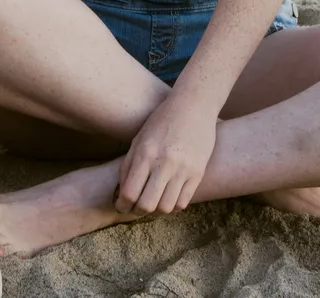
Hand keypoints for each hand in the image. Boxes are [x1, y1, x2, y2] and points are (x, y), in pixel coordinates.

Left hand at [116, 94, 216, 215]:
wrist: (194, 106)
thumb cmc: (162, 121)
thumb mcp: (139, 138)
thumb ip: (129, 165)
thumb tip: (122, 193)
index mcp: (145, 153)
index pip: (129, 193)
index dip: (122, 205)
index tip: (121, 206)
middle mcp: (164, 163)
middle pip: (147, 206)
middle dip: (137, 211)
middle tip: (135, 208)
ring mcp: (183, 169)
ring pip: (166, 208)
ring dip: (156, 210)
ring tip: (152, 202)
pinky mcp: (198, 173)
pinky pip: (183, 202)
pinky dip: (173, 205)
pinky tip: (168, 196)